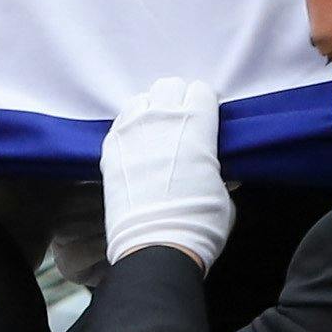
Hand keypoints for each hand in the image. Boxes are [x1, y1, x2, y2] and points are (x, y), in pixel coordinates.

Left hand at [100, 78, 230, 265]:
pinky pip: (121, 122)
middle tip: (181, 125)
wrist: (156, 245)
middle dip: (177, 101)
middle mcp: (161, 118)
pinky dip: (130, 128)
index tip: (207, 122)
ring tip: (156, 133)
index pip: (201, 90)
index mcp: (196, 123)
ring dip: (151, 110)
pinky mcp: (110, 147)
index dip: (205, 106)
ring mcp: (131, 130)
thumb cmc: (199, 221)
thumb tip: (214, 168)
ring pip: (141, 100)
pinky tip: (137, 147)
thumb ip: (215, 167)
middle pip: (169, 86)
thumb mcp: (222, 190)